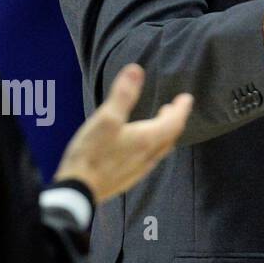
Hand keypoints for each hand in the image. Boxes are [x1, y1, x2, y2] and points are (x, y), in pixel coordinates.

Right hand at [54, 63, 192, 203]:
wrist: (77, 192)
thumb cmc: (91, 154)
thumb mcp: (106, 119)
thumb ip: (123, 95)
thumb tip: (136, 70)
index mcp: (148, 139)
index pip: (174, 122)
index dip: (181, 108)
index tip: (186, 98)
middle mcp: (148, 155)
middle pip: (169, 135)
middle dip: (173, 119)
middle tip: (173, 108)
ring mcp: (138, 169)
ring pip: (159, 148)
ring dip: (163, 133)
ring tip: (158, 123)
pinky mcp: (127, 178)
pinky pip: (147, 158)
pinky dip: (151, 145)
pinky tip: (138, 146)